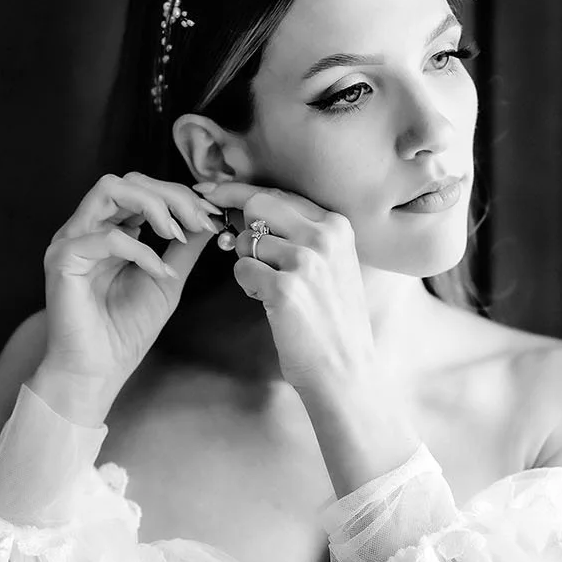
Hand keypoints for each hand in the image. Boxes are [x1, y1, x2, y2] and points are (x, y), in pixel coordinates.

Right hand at [39, 171, 222, 402]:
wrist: (97, 370)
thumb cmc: (125, 331)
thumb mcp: (166, 280)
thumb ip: (182, 248)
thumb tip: (208, 221)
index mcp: (108, 230)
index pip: (141, 189)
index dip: (178, 195)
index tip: (210, 217)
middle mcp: (86, 228)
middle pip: (127, 180)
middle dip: (170, 194)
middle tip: (199, 221)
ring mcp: (71, 240)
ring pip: (109, 189)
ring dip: (152, 205)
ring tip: (176, 233)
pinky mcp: (62, 259)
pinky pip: (106, 236)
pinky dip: (140, 250)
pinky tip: (158, 271)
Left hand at [194, 178, 378, 397]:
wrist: (346, 370)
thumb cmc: (334, 321)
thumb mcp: (333, 265)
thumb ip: (301, 235)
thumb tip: (250, 208)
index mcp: (337, 226)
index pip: (280, 193)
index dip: (242, 191)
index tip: (215, 191)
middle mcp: (324, 236)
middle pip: (258, 203)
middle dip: (232, 212)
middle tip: (219, 226)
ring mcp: (305, 261)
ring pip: (247, 241)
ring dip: (248, 264)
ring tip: (271, 289)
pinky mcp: (284, 288)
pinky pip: (242, 270)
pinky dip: (248, 286)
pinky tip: (270, 303)